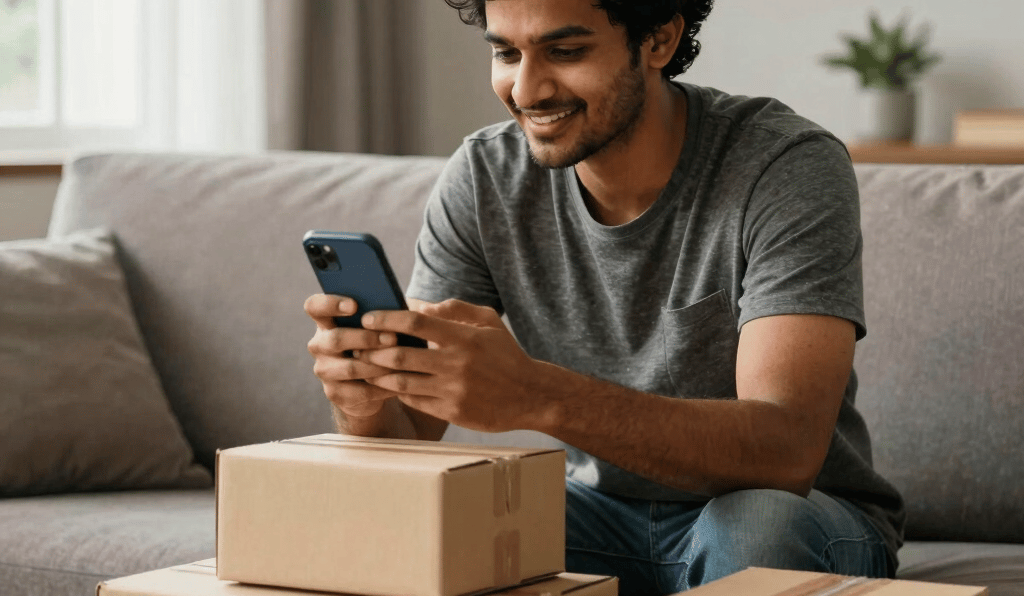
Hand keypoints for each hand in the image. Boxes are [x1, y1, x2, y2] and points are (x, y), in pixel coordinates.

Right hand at [304, 293, 402, 417]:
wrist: (371, 383)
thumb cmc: (376, 343)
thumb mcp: (376, 327)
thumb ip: (380, 316)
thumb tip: (401, 311)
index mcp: (326, 321)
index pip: (315, 307)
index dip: (330, 304)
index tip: (354, 305)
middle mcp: (319, 345)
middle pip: (335, 339)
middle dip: (366, 338)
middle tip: (392, 337)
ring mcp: (324, 370)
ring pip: (350, 368)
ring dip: (378, 364)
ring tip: (401, 361)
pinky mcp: (335, 393)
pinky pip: (361, 391)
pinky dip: (383, 386)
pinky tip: (401, 380)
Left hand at [355, 299, 553, 432]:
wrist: (531, 395)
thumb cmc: (506, 354)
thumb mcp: (488, 321)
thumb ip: (455, 308)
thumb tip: (420, 304)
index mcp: (463, 337)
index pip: (416, 322)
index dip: (387, 319)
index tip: (368, 317)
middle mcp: (456, 364)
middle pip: (400, 355)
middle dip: (372, 350)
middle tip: (356, 344)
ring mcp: (453, 390)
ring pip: (402, 382)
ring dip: (378, 375)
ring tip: (364, 367)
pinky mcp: (452, 412)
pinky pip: (414, 401)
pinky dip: (397, 392)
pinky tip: (388, 385)